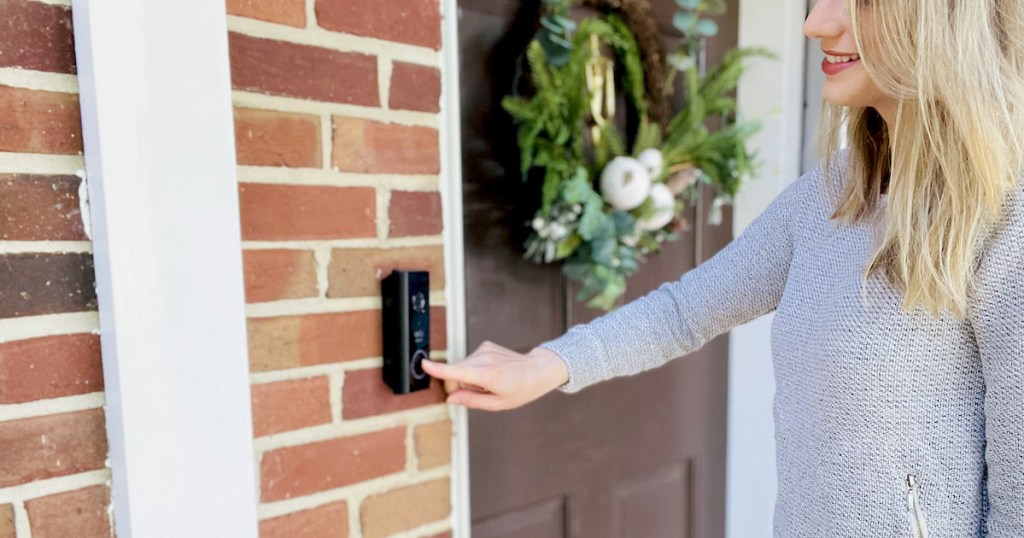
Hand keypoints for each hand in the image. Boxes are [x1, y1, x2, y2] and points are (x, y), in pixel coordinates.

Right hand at [420, 341, 569, 410]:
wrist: (537, 369)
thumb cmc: (521, 389)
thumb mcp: (498, 404)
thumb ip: (471, 401)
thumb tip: (450, 397)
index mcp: (488, 376)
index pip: (458, 372)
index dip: (439, 369)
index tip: (424, 364)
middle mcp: (484, 359)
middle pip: (457, 372)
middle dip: (462, 383)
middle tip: (483, 391)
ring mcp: (485, 350)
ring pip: (463, 367)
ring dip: (470, 376)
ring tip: (490, 381)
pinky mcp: (485, 345)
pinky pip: (471, 361)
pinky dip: (476, 368)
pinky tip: (492, 372)